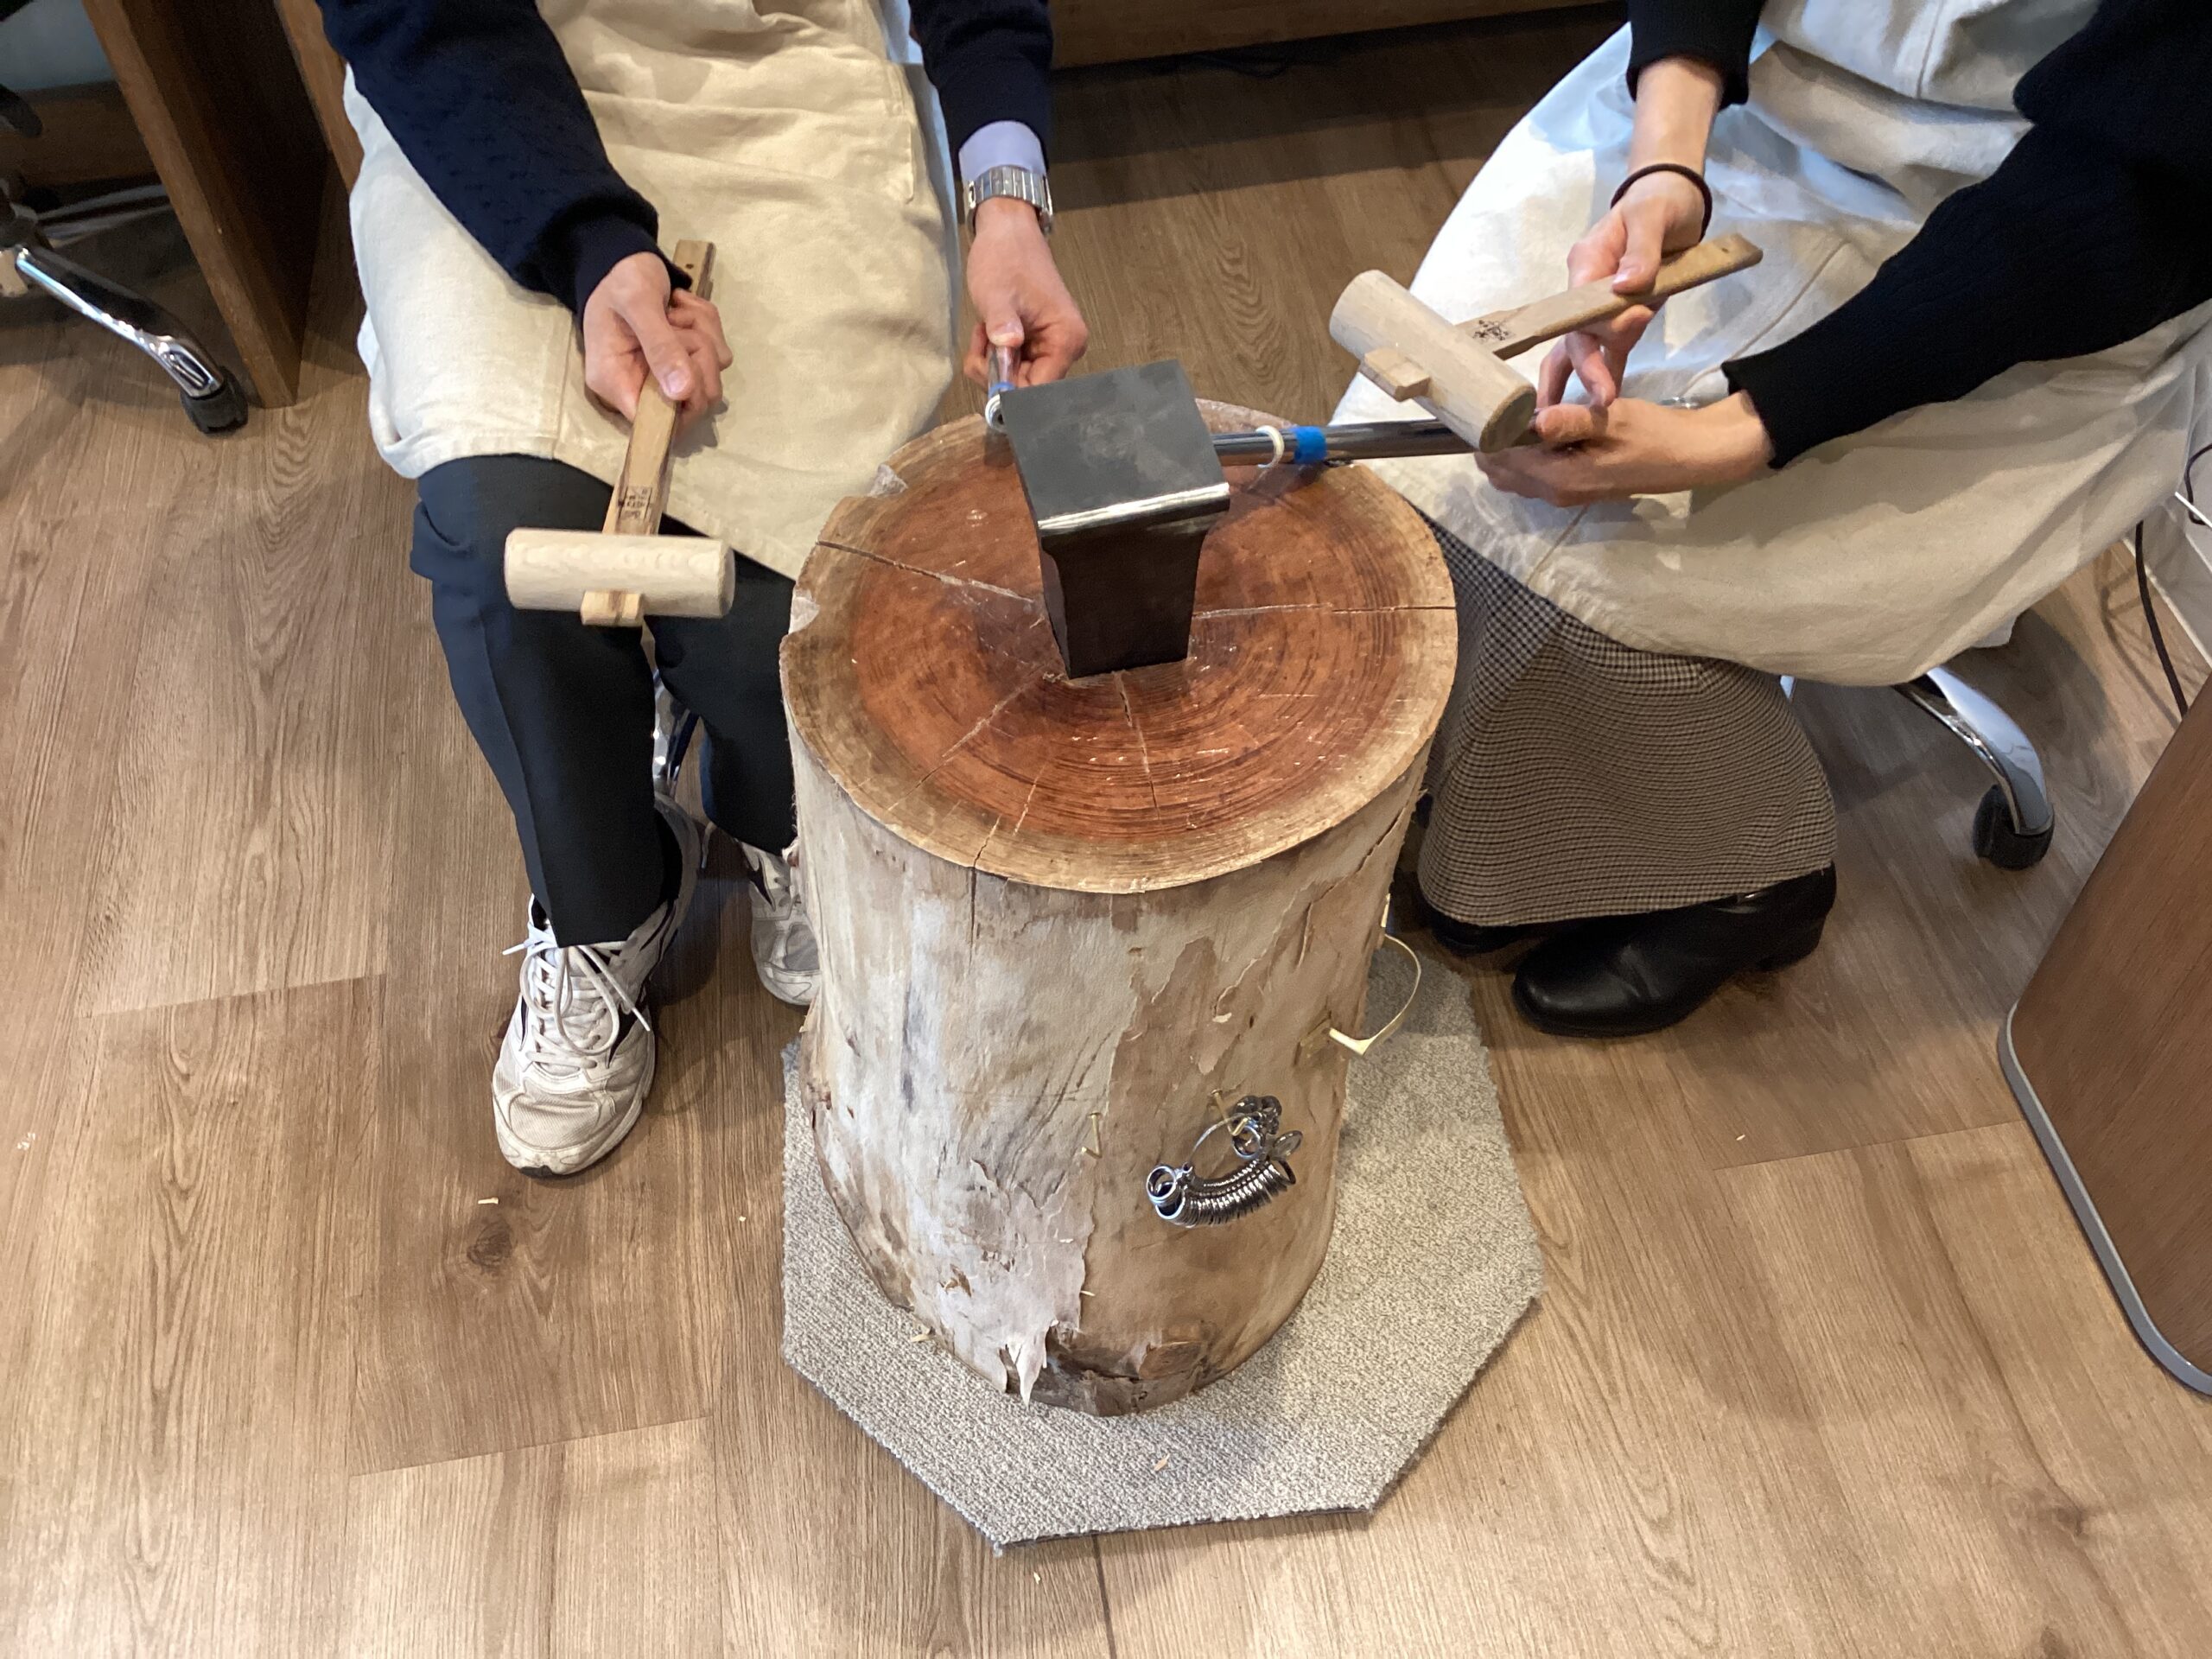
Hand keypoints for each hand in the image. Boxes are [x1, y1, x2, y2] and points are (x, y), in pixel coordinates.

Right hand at [582, 251, 731, 431]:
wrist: (623, 256)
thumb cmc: (621, 277)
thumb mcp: (638, 303)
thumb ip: (660, 347)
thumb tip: (682, 393)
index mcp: (616, 382)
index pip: (655, 425)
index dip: (682, 406)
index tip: (689, 371)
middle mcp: (640, 386)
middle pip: (694, 402)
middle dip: (698, 357)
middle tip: (678, 322)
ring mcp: (666, 375)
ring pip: (711, 376)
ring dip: (703, 336)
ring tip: (677, 309)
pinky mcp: (684, 360)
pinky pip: (716, 355)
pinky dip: (708, 327)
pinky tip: (683, 307)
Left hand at [962, 197, 1088, 387]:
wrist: (1008, 232)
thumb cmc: (1007, 257)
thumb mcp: (997, 296)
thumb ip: (1001, 329)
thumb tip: (1004, 361)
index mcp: (1066, 339)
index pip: (1040, 390)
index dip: (1010, 390)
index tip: (988, 373)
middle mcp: (1065, 347)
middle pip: (1027, 389)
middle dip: (997, 374)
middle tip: (981, 343)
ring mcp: (1052, 346)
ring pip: (1017, 380)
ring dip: (993, 363)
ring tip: (985, 330)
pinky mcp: (1038, 343)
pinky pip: (1014, 366)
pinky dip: (995, 355)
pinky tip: (990, 331)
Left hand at [1476, 392, 1772, 506]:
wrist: (1686, 456)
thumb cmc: (1652, 434)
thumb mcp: (1612, 420)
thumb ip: (1570, 422)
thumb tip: (1534, 421)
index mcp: (1560, 478)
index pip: (1502, 459)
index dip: (1487, 432)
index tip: (1481, 402)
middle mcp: (1554, 492)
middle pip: (1499, 472)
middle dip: (1490, 442)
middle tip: (1491, 403)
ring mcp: (1562, 494)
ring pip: (1512, 476)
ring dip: (1505, 449)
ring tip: (1507, 412)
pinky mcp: (1572, 488)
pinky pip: (1531, 475)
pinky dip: (1522, 455)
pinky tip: (1532, 427)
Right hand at [1539, 170, 1708, 409]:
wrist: (1671, 201)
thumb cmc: (1659, 203)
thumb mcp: (1653, 217)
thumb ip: (1641, 251)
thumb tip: (1627, 286)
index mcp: (1585, 263)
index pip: (1581, 306)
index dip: (1596, 330)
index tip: (1620, 342)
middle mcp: (1585, 290)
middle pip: (1577, 335)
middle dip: (1588, 367)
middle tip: (1603, 399)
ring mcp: (1600, 307)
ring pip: (1585, 348)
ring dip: (1591, 376)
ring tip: (1594, 413)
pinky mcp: (1622, 317)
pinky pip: (1611, 350)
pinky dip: (1608, 373)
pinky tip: (1604, 406)